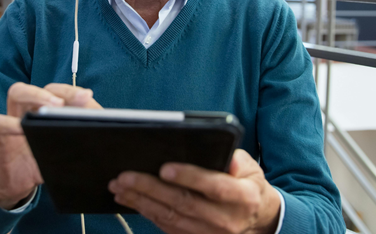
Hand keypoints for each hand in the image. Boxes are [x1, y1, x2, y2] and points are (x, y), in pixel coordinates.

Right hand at [0, 83, 101, 208]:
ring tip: (51, 107)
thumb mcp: (67, 145)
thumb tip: (101, 121)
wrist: (22, 184)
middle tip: (67, 102)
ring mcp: (13, 119)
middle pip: (44, 84)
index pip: (58, 90)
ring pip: (17, 93)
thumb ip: (80, 129)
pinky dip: (9, 124)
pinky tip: (22, 130)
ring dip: (35, 95)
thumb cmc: (47, 160)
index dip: (71, 91)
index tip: (87, 97)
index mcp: (47, 107)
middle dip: (54, 91)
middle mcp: (30, 108)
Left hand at [108, 149, 280, 233]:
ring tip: (119, 186)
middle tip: (125, 176)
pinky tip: (129, 199)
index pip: (214, 187)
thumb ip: (234, 159)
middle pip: (183, 203)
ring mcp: (208, 233)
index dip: (189, 177)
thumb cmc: (248, 185)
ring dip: (140, 201)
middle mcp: (225, 219)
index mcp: (242, 197)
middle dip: (150, 188)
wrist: (256, 219)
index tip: (164, 167)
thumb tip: (214, 151)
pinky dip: (145, 212)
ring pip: (169, 217)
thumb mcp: (250, 167)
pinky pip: (165, 226)